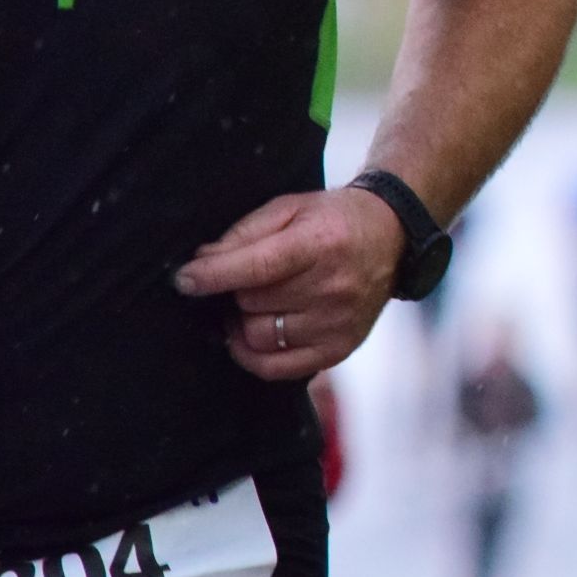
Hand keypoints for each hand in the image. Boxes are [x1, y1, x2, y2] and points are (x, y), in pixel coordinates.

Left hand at [173, 188, 408, 380]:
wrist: (392, 238)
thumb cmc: (333, 220)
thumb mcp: (290, 208)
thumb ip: (243, 233)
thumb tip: (200, 263)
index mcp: (321, 244)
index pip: (255, 267)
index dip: (211, 276)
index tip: (184, 279)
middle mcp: (334, 287)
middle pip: (251, 304)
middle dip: (237, 290)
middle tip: (246, 278)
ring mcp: (338, 323)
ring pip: (259, 336)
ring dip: (245, 320)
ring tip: (256, 303)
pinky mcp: (339, 348)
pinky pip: (278, 368)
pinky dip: (254, 355)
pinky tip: (252, 334)